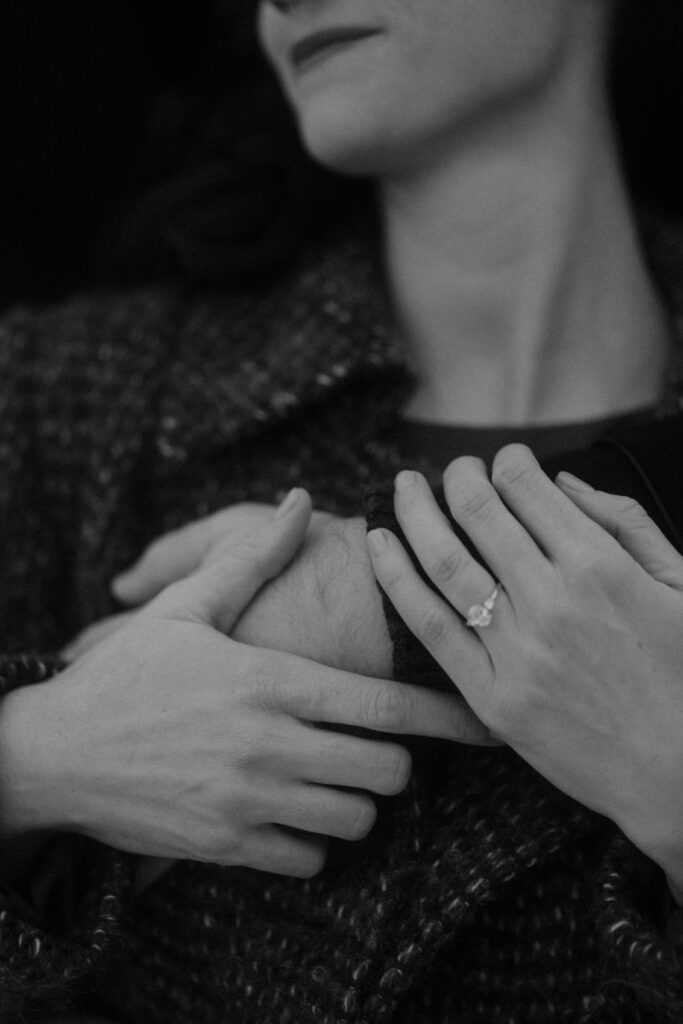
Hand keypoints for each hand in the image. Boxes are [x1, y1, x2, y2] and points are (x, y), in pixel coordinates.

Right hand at [0, 489, 489, 880]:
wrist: (56, 750)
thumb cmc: (128, 672)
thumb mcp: (186, 606)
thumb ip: (253, 556)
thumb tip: (301, 500)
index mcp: (272, 680)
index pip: (385, 704)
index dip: (445, 716)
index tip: (485, 725)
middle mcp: (270, 744)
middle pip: (387, 771)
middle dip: (395, 760)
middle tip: (379, 746)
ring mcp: (249, 801)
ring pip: (356, 820)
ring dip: (357, 801)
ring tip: (335, 778)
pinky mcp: (227, 846)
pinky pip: (309, 859)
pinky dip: (314, 841)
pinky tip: (292, 813)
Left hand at [367, 444, 682, 890]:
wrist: (680, 774)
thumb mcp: (680, 583)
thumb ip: (624, 523)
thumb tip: (562, 481)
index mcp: (599, 566)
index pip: (526, 487)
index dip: (507, 462)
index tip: (503, 461)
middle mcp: (551, 601)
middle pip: (477, 513)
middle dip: (457, 477)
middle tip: (452, 469)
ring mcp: (517, 652)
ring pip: (444, 561)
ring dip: (415, 513)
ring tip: (403, 488)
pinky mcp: (492, 697)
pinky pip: (430, 627)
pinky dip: (396, 580)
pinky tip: (379, 546)